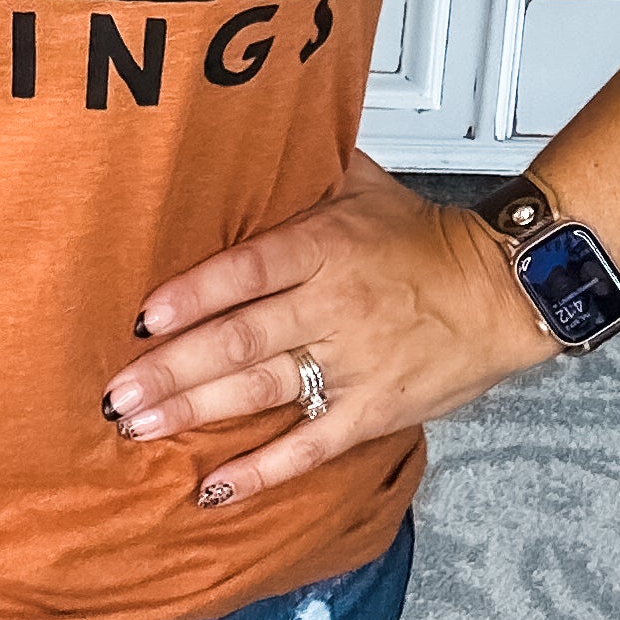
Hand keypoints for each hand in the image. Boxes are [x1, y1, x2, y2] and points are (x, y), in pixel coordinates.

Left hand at [99, 147, 552, 511]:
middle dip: (172, 369)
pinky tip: (214, 487)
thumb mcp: (361, 183)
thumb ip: (299, 169)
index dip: (194, 293)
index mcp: (326, 247)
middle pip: (241, 340)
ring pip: (263, 390)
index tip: (142, 315)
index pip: (249, 269)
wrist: (503, 290)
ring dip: (197, 411)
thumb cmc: (423, 238)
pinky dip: (262, 471)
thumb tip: (240, 133)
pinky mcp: (374, 411)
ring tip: (139, 427)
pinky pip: (311, 446)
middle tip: (115, 392)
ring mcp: (353, 364)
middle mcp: (334, 307)